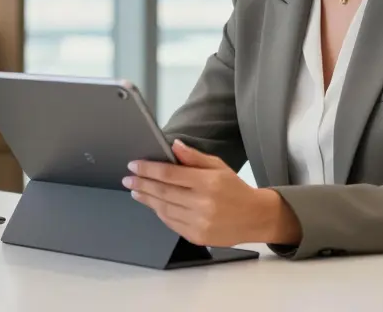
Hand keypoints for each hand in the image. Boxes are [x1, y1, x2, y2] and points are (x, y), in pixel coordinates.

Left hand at [124, 139, 288, 246]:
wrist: (254, 217)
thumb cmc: (235, 189)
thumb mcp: (218, 166)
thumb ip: (194, 157)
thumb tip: (174, 145)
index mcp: (208, 182)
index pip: (169, 174)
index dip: (148, 169)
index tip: (134, 165)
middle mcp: (203, 203)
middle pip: (162, 192)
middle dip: (141, 183)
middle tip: (128, 178)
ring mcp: (199, 222)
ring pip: (163, 209)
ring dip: (146, 199)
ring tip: (136, 190)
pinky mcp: (197, 236)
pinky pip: (171, 223)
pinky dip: (159, 212)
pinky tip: (152, 204)